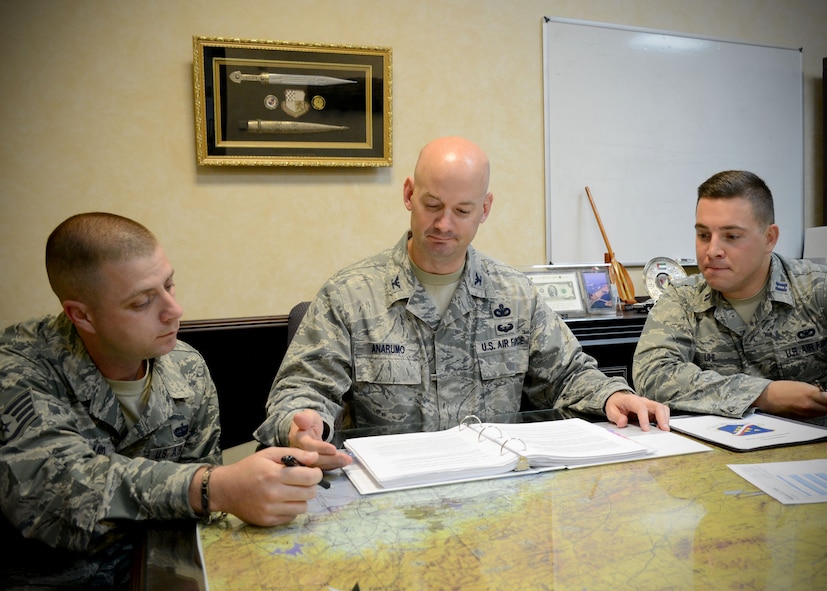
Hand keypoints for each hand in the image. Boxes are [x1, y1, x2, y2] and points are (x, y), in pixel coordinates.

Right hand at [191, 447, 321, 526]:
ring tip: (292, 491)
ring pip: (303, 507)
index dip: (316, 474)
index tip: (313, 471)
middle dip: (311, 486)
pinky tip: (282, 501)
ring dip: (301, 498)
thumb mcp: (269, 454)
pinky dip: (291, 509)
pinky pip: (291, 517)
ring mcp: (270, 510)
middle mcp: (273, 494)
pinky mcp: (267, 521)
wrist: (225, 489)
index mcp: (275, 475)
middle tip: (303, 481)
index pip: (309, 478)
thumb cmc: (249, 468)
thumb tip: (315, 458)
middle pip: (309, 494)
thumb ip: (294, 454)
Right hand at [288, 409, 351, 469]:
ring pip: (318, 465)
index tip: (333, 449)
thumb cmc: (308, 421)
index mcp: (296, 438)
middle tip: (345, 458)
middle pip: (313, 459)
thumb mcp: (308, 415)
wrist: (307, 429)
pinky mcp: (311, 464)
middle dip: (330, 459)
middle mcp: (298, 452)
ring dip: (334, 463)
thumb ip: (305, 418)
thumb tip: (298, 417)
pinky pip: (322, 467)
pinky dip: (333, 466)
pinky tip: (343, 463)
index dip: (320, 447)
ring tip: (347, 460)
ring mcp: (304, 460)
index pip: (307, 445)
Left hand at [605, 391, 669, 430]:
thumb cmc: (616, 404)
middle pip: (657, 406)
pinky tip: (662, 428)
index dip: (644, 418)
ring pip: (662, 408)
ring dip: (665, 419)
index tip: (646, 429)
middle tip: (664, 429)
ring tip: (664, 430)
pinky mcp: (652, 410)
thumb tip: (623, 422)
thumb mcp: (610, 410)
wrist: (618, 399)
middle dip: (662, 418)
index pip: (641, 408)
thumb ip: (616, 416)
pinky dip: (665, 420)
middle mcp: (643, 401)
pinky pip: (662, 412)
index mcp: (632, 400)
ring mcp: (649, 405)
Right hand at [753, 381, 826, 418]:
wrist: (766, 397)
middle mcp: (810, 406)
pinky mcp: (801, 418)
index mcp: (811, 394)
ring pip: (822, 413)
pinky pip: (813, 416)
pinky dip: (814, 412)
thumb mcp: (801, 385)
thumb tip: (823, 394)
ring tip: (818, 402)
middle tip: (823, 399)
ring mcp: (806, 413)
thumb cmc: (779, 389)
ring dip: (822, 408)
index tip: (826, 396)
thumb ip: (815, 391)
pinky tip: (810, 407)